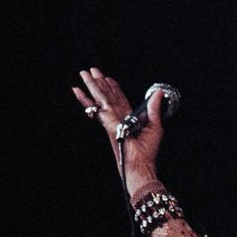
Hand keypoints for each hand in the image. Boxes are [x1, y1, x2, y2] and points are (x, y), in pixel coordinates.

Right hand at [72, 68, 164, 193]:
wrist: (140, 165)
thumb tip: (158, 93)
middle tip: (90, 70)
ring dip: (91, 85)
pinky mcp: (108, 124)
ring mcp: (111, 121)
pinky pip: (97, 109)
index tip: (108, 78)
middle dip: (99, 83)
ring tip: (83, 74)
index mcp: (128, 119)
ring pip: (100, 99)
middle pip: (107, 96)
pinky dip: (86, 99)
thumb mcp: (155, 125)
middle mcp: (117, 119)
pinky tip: (78, 90)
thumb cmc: (147, 152)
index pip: (119, 99)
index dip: (114, 88)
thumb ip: (154, 108)